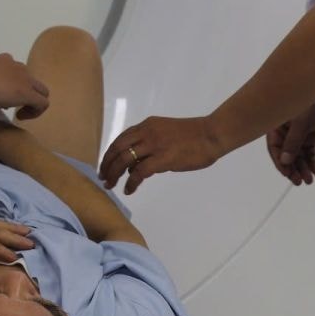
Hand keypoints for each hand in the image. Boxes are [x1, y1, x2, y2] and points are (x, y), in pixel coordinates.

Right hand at [0, 46, 50, 119]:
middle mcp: (17, 67)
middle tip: (13, 105)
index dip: (13, 84)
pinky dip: (35, 112)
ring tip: (19, 111)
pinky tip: (21, 117)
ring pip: (41, 90)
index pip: (15, 71)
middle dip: (26, 92)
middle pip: (31, 80)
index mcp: (3, 60)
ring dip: (31, 100)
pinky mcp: (28, 93)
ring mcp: (25, 79)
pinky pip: (42, 104)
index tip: (2, 95)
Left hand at [98, 115, 223, 195]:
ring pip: (124, 159)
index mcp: (147, 125)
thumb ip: (150, 146)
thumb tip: (137, 165)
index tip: (105, 166)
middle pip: (117, 148)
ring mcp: (154, 144)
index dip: (110, 153)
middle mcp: (146, 132)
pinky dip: (131, 182)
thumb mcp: (165, 134)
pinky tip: (129, 190)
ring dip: (114, 174)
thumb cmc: (193, 136)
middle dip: (106, 164)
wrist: (211, 134)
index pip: (121, 139)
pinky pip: (139, 172)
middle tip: (103, 178)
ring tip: (110, 185)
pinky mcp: (162, 158)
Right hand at [267, 104, 314, 185]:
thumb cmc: (304, 103)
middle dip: (293, 169)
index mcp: (275, 130)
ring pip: (298, 158)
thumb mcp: (298, 123)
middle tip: (300, 181)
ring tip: (309, 180)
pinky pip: (308, 154)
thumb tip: (285, 160)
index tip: (287, 174)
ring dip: (303, 169)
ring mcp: (295, 139)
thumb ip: (292, 142)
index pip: (275, 150)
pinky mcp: (307, 139)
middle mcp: (284, 137)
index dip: (280, 163)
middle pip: (287, 156)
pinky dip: (312, 163)